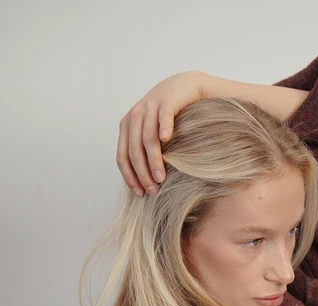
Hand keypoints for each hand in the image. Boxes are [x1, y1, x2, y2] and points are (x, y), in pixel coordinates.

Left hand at [116, 71, 206, 196]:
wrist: (184, 88)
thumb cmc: (168, 117)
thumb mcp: (151, 133)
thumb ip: (143, 151)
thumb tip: (143, 183)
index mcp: (127, 126)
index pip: (122, 156)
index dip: (130, 177)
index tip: (140, 194)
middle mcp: (135, 116)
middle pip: (134, 151)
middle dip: (143, 174)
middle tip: (154, 190)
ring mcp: (150, 107)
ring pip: (148, 139)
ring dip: (154, 161)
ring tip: (162, 178)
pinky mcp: (166, 100)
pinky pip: (163, 117)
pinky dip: (164, 128)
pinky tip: (167, 141)